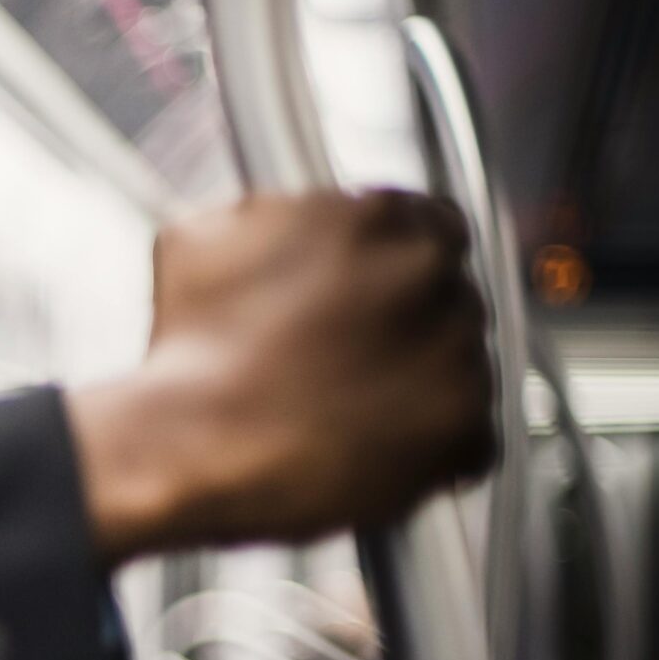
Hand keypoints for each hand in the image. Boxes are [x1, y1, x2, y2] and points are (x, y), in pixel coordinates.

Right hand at [68, 190, 494, 562]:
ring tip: (351, 404)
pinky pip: (471, 432)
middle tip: (351, 351)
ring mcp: (457, 350)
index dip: (395, 261)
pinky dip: (434, 444)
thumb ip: (273, 214)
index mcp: (377, 216)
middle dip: (405, 319)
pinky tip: (375, 445)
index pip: (430, 221)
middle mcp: (431, 274)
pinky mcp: (464, 425)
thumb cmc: (189, 350)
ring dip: (419, 377)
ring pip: (460, 358)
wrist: (187, 442)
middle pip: (447, 289)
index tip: (372, 289)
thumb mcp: (205, 237)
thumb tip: (290, 216)